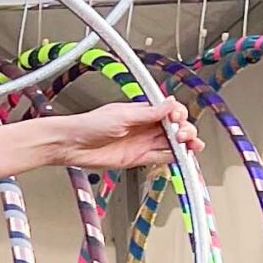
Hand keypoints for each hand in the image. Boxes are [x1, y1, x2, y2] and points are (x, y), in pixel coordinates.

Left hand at [52, 96, 201, 171]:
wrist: (71, 145)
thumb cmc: (89, 125)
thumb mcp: (122, 115)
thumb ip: (148, 113)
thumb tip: (169, 104)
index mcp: (141, 112)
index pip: (169, 111)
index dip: (178, 114)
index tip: (177, 118)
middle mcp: (144, 127)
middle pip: (174, 128)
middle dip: (185, 129)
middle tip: (182, 134)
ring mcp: (142, 143)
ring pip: (171, 143)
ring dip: (184, 144)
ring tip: (191, 146)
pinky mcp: (138, 158)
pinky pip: (161, 157)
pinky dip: (173, 157)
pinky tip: (181, 156)